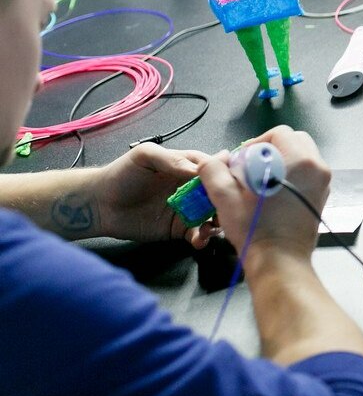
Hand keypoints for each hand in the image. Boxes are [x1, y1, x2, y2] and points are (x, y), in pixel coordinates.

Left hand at [94, 143, 218, 247]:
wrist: (99, 205)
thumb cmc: (121, 174)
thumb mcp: (145, 156)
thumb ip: (172, 159)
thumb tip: (200, 170)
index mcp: (187, 166)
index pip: (214, 167)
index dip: (224, 174)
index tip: (231, 182)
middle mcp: (191, 187)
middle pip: (219, 193)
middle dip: (226, 201)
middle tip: (226, 209)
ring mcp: (188, 209)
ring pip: (213, 215)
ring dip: (218, 221)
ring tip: (212, 227)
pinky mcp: (180, 229)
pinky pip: (198, 234)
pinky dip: (203, 238)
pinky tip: (199, 239)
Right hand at [199, 125, 330, 259]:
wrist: (279, 261)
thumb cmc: (255, 228)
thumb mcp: (224, 195)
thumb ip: (213, 169)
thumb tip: (213, 159)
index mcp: (299, 160)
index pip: (279, 133)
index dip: (256, 142)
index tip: (242, 161)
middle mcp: (317, 168)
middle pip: (294, 141)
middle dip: (269, 150)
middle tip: (250, 168)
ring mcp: (323, 183)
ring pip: (301, 157)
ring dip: (279, 162)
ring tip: (259, 182)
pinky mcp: (321, 197)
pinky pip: (306, 174)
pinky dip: (289, 176)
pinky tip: (272, 194)